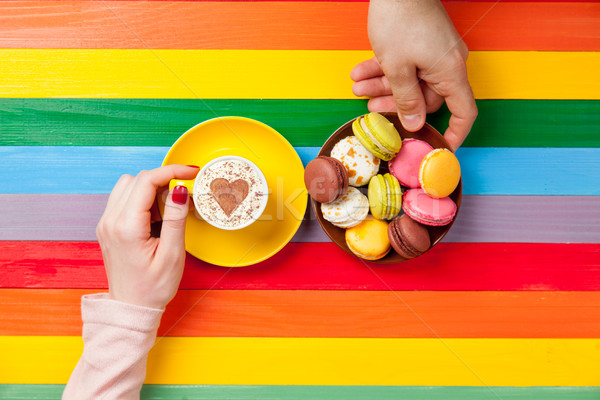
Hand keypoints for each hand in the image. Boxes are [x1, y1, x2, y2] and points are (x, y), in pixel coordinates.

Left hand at [96, 165, 199, 308]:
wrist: (132, 308)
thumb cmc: (153, 288)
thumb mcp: (172, 254)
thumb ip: (176, 218)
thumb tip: (180, 188)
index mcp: (126, 226)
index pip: (147, 180)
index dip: (172, 170)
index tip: (192, 172)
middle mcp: (110, 221)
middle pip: (137, 179)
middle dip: (163, 180)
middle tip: (183, 198)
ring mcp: (106, 223)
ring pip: (128, 185)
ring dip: (151, 189)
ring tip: (168, 211)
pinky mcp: (108, 226)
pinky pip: (124, 199)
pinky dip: (142, 199)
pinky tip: (156, 218)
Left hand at [351, 0, 476, 150]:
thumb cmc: (399, 19)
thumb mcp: (397, 67)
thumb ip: (406, 99)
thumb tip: (414, 123)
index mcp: (450, 72)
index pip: (464, 112)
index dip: (454, 134)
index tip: (439, 148)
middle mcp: (448, 64)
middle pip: (425, 97)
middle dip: (395, 103)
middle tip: (370, 107)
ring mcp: (435, 52)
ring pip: (410, 80)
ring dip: (383, 85)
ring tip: (357, 87)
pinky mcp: (423, 42)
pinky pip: (406, 63)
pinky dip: (385, 68)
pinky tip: (361, 72)